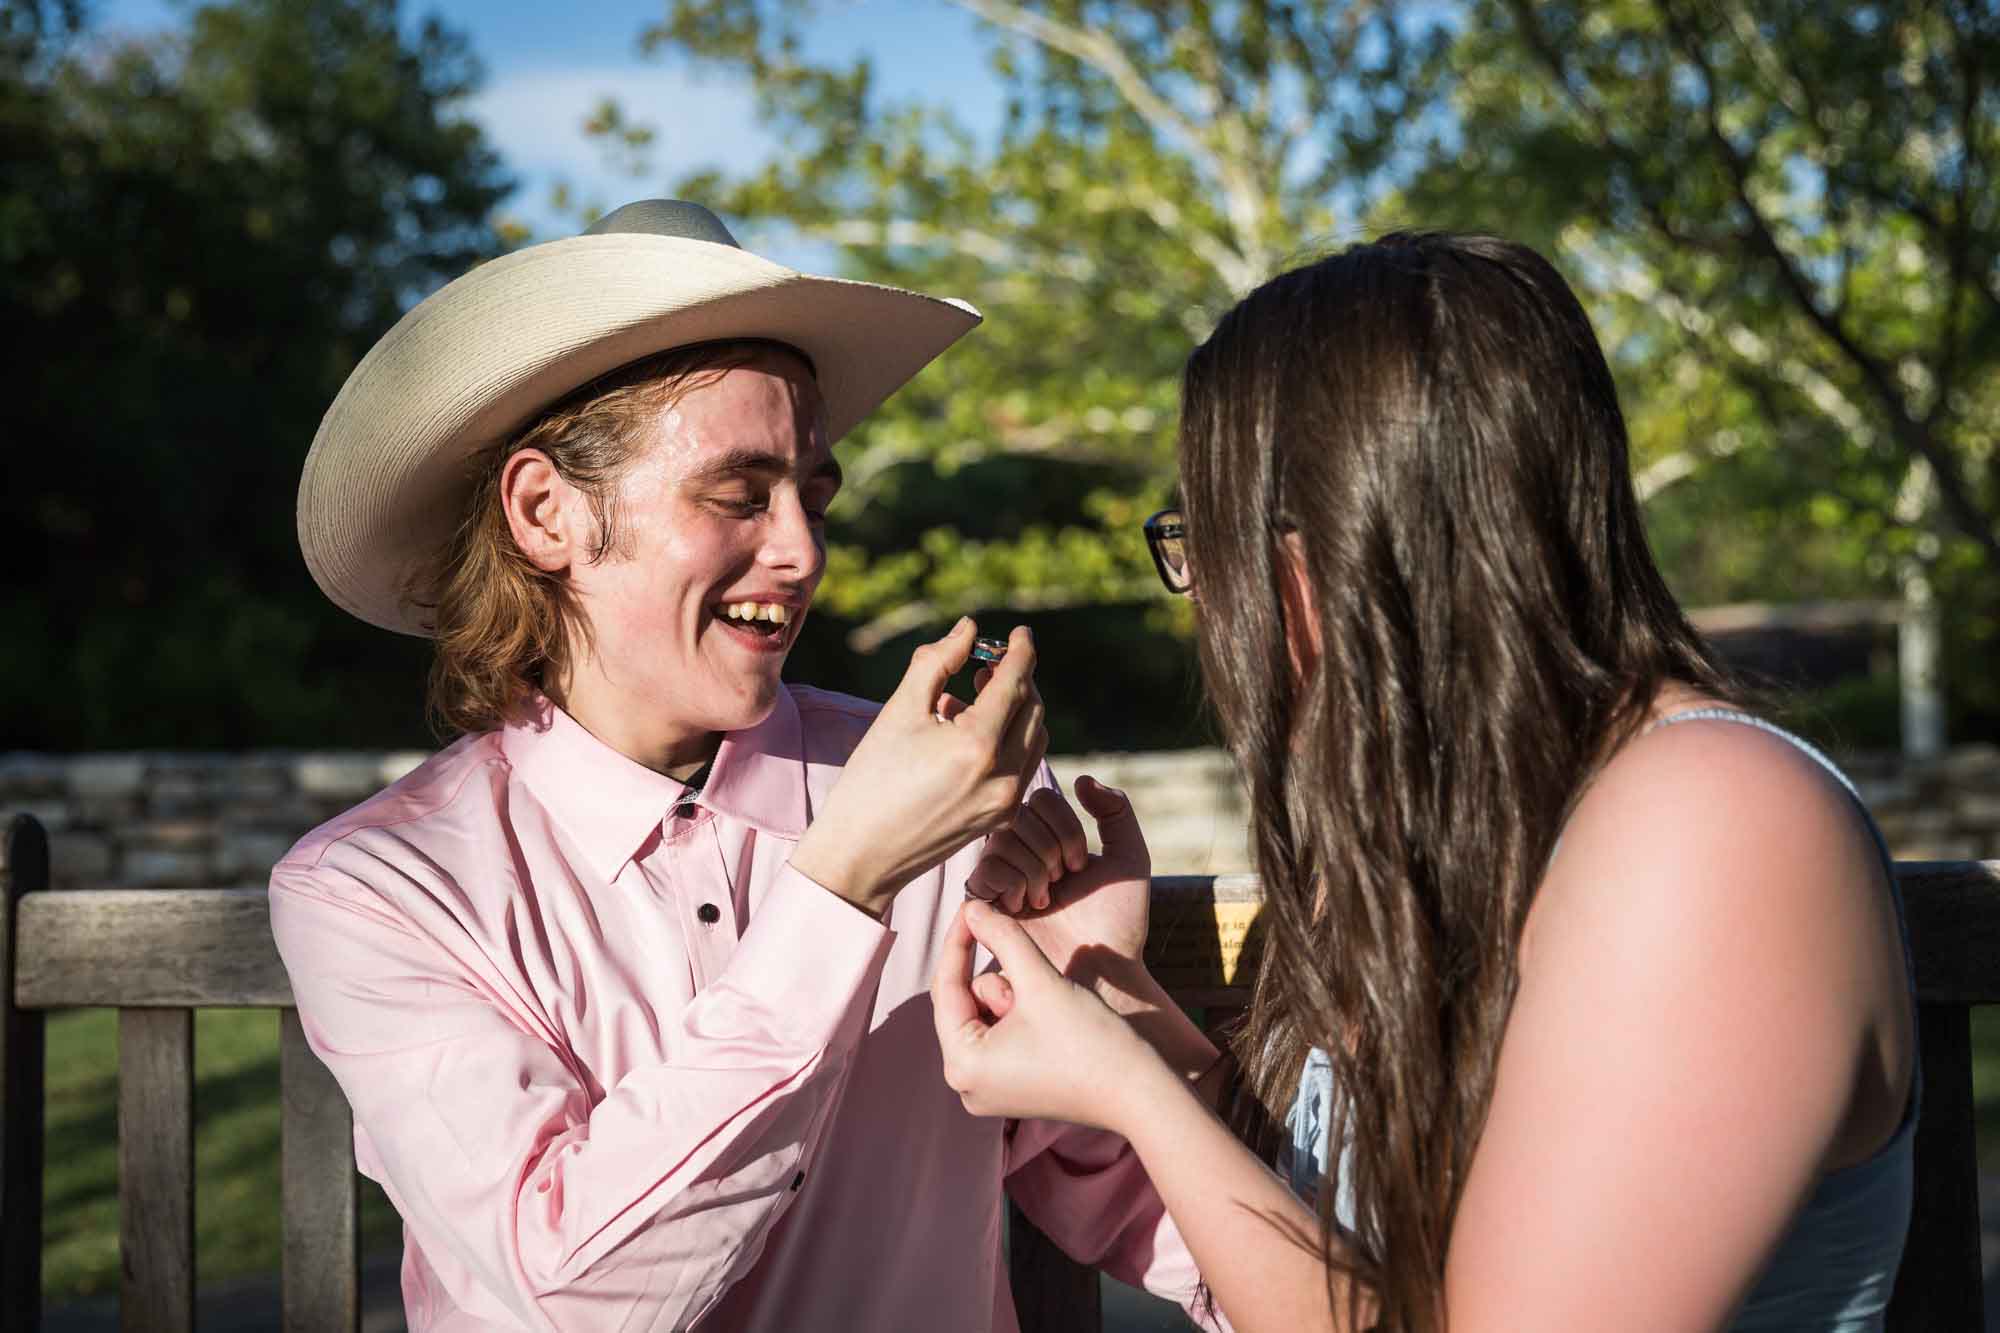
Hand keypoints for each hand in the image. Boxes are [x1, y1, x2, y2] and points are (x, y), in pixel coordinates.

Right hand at [792, 620, 1047, 916]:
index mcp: (977, 745)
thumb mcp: (900, 710)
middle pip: (1033, 710)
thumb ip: (937, 661)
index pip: (1016, 683)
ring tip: (974, 696)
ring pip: (1034, 739)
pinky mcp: (1002, 818)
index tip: (1021, 633)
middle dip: (1017, 679)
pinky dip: (1009, 740)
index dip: (1022, 651)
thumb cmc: (872, 778)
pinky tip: (970, 732)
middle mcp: (1003, 776)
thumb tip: (969, 630)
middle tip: (987, 664)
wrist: (861, 855)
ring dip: (1016, 710)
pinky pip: (1022, 766)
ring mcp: (1006, 801)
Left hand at [931, 898, 1165, 1130]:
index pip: (946, 987)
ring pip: (984, 1015)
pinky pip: (999, 1035)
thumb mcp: (1040, 980)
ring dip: (1013, 998)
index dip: (958, 941)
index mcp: (962, 1065)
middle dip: (999, 982)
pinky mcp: (1010, 1089)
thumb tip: (972, 907)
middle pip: (964, 1003)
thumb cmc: (1090, 1041)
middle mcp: (965, 1085)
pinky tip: (1049, 1017)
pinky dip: (1019, 1015)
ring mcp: (987, 1091)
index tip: (971, 904)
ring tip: (1049, 1009)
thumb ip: (1003, 938)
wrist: (1140, 1093)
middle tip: (1034, 983)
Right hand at [973, 777, 1150, 983]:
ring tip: (1047, 899)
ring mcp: (1003, 880)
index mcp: (1052, 840)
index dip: (1063, 827)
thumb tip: (1081, 779)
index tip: (1083, 864)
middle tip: (1064, 882)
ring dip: (1031, 868)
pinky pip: (981, 874)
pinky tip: (1026, 906)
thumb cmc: (1120, 918)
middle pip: (1017, 816)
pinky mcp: (987, 909)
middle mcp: (1023, 855)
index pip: (1040, 800)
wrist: (1106, 967)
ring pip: (998, 842)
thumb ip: (1116, 811)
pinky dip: (1007, 884)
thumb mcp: (1130, 857)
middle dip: (1048, 848)